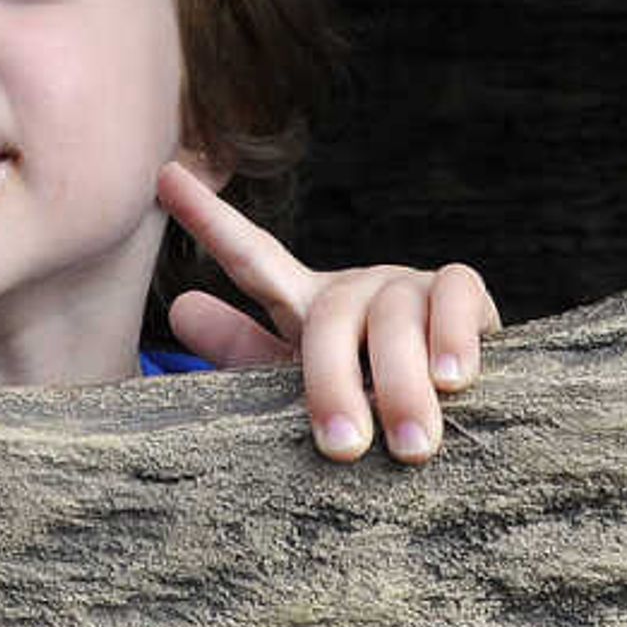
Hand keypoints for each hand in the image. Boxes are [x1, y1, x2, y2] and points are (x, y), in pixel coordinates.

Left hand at [156, 161, 498, 464]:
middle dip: (331, 384)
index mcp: (307, 307)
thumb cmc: (371, 415)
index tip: (164, 178)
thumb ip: (245, 352)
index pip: (253, 259)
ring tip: (409, 446)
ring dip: (400, 385)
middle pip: (327, 318)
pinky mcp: (462, 290)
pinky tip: (451, 379)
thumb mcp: (301, 391)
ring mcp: (407, 285)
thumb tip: (181, 306)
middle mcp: (353, 287)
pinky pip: (453, 297)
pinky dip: (451, 337)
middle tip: (343, 448)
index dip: (209, 221)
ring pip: (392, 318)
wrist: (461, 429)